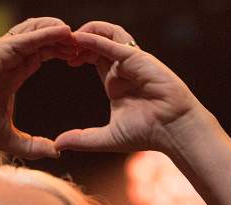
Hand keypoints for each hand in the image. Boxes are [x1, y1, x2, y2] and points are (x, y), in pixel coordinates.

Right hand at [0, 18, 74, 159]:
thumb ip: (33, 146)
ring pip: (36, 30)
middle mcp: (10, 57)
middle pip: (43, 38)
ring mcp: (4, 51)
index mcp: (14, 72)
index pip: (43, 53)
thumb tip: (56, 153)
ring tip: (76, 36)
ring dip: (58, 31)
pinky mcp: (0, 49)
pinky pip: (28, 36)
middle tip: (84, 46)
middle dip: (64, 40)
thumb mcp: (9, 138)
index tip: (78, 59)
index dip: (61, 53)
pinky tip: (64, 32)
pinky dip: (47, 32)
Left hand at [55, 21, 203, 155]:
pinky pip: (114, 43)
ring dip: (86, 33)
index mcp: (115, 82)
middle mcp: (123, 68)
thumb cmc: (147, 133)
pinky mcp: (138, 59)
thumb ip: (82, 139)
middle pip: (98, 42)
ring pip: (107, 34)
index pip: (93, 58)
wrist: (173, 130)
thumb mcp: (106, 138)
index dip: (76, 54)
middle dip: (77, 42)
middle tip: (57, 46)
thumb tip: (57, 145)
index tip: (59, 58)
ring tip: (67, 38)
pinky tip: (79, 38)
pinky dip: (96, 39)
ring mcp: (132, 61)